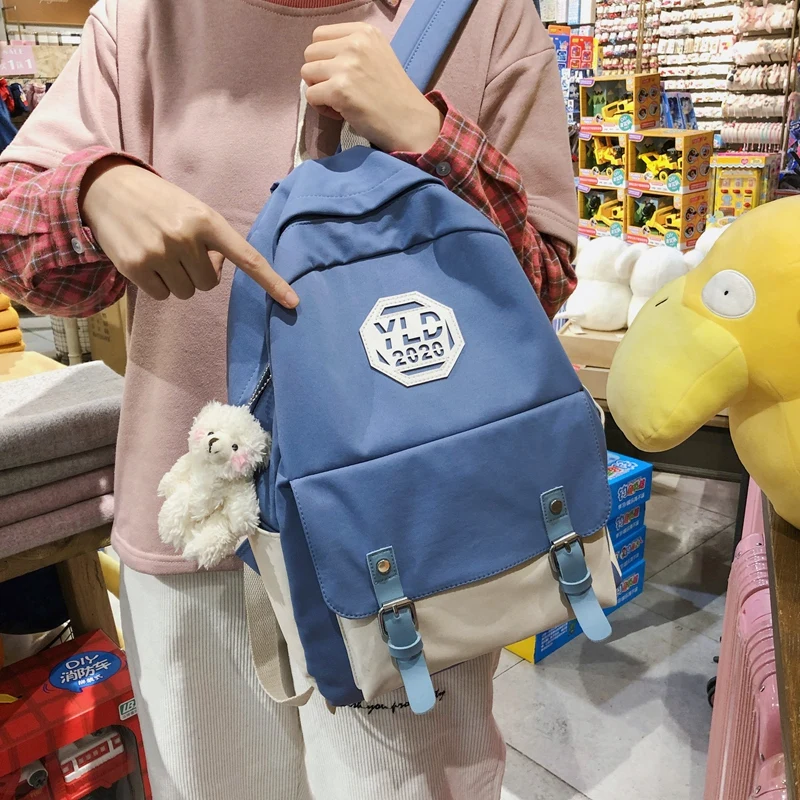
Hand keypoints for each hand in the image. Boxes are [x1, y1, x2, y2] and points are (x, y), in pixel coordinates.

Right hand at [80, 158, 298, 307]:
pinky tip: (146, 260)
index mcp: (208, 220)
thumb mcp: (193, 210)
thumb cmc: (160, 203)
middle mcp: (186, 236)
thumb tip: (213, 273)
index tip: (294, 303)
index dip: (272, 282)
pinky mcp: (137, 267)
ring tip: (161, 252)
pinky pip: (163, 295)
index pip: (247, 258)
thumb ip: (212, 240)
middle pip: (209, 284)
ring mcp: (161, 252)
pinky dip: (157, 284)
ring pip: (187, 292)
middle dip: (197, 272)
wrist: (107, 188)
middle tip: (180, 248)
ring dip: (177, 279)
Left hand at [301, 22, 442, 152]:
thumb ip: (351, 49)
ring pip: (306, 73)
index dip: (324, 57)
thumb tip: (320, 58)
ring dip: (318, 90)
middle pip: (310, 52)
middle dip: (318, 73)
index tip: (340, 74)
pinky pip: (311, 96)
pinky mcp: (339, 90)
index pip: (320, 35)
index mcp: (363, 31)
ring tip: (338, 101)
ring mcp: (346, 66)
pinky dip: (321, 108)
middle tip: (338, 90)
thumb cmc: (393, 94)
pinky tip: (340, 112)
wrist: (410, 121)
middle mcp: (354, 43)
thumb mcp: (377, 55)